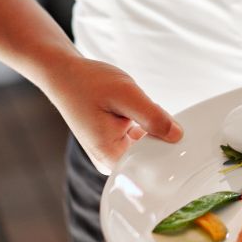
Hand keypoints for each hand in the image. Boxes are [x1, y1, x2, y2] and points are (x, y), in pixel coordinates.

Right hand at [45, 56, 182, 174]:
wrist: (65, 74)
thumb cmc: (90, 82)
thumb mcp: (127, 95)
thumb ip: (153, 117)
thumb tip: (177, 136)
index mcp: (109, 157)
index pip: (152, 166)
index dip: (169, 150)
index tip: (177, 135)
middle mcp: (109, 161)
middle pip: (152, 156)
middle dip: (160, 135)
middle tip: (152, 113)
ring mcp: (112, 154)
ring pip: (149, 146)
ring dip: (152, 128)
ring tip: (134, 110)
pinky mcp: (114, 144)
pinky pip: (141, 140)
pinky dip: (145, 125)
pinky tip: (134, 112)